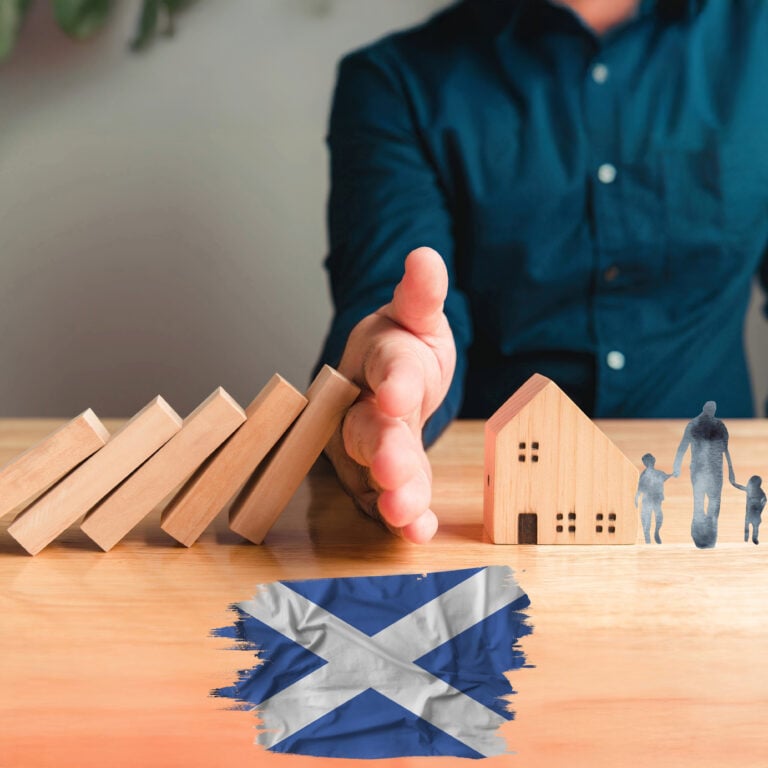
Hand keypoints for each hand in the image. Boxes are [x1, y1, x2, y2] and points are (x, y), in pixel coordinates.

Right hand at [324, 247, 455, 542]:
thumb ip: (421, 295)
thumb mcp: (416, 317)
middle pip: (368, 428)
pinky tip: (418, 532)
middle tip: (393, 470)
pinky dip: (402, 517)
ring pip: (373, 470)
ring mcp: (368, 444)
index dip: (392, 382)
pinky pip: (387, 498)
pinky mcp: (380, 476)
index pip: (385, 369)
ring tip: (406, 514)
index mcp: (379, 360)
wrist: (388, 379)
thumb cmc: (403, 346)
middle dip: (382, 450)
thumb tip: (426, 256)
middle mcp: (364, 405)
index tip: (398, 395)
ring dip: (391, 492)